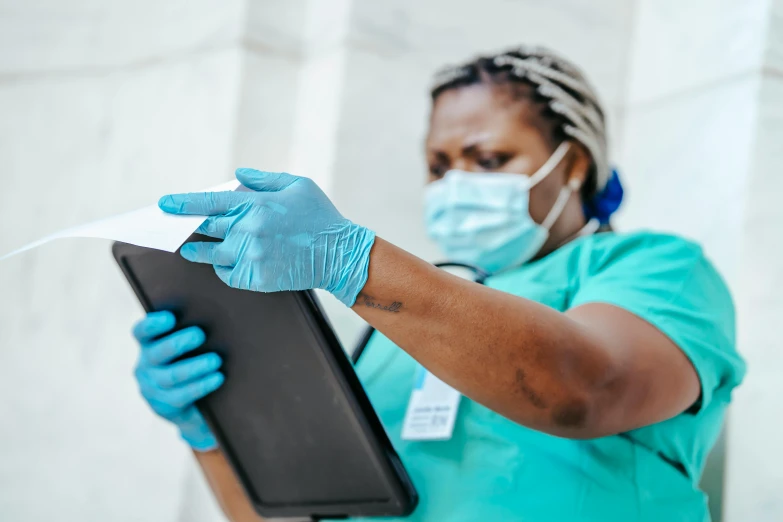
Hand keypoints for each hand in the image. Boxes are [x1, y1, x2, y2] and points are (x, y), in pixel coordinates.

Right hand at [132, 311, 223, 451]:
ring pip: (172, 375)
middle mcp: (145, 365)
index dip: (153, 324)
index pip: (142, 331)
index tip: (170, 317)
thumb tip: (214, 318)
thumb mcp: (188, 348)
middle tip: (200, 335)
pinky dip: (202, 385)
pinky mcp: (164, 407)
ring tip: (215, 360)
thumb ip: (191, 333)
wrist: (193, 407)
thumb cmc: (194, 363)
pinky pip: (183, 395)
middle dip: (179, 342)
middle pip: (157, 352)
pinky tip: (218, 378)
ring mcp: (152, 388)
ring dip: (196, 366)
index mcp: (149, 345)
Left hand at [158, 168, 375, 306]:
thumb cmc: (321, 217)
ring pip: (211, 254)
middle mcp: (249, 229)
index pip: (208, 203)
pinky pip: (228, 273)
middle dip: (186, 229)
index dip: (182, 204)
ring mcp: (252, 255)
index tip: (164, 205)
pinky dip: (223, 268)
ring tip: (192, 250)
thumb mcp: (297, 185)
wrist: (340, 254)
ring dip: (199, 252)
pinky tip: (226, 263)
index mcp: (256, 203)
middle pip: (204, 229)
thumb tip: (236, 176)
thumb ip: (264, 179)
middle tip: (174, 230)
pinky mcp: (257, 277)